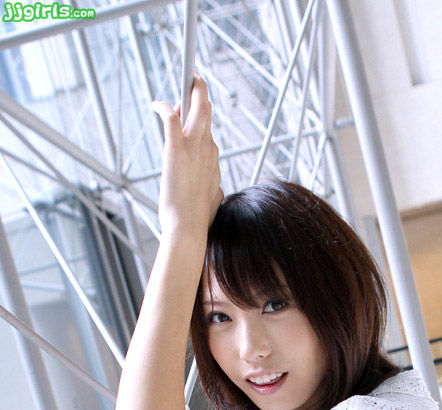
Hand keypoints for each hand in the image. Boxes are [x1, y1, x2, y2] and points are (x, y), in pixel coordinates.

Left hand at [151, 73, 223, 237]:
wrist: (189, 226)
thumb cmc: (196, 218)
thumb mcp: (210, 198)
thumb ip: (211, 186)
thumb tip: (214, 189)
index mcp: (213, 161)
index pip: (208, 132)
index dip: (200, 120)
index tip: (196, 112)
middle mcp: (208, 149)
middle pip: (207, 111)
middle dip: (201, 92)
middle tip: (194, 80)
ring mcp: (193, 146)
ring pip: (196, 107)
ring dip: (190, 92)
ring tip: (186, 81)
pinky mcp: (176, 148)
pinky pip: (171, 117)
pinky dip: (163, 107)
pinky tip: (156, 104)